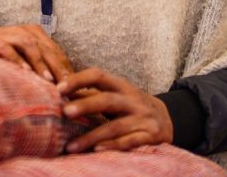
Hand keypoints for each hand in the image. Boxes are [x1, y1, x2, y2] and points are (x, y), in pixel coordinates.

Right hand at [0, 24, 73, 82]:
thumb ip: (41, 69)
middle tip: (68, 85)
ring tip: (48, 80)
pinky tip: (25, 73)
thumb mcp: (25, 60)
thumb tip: (66, 89)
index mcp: (35, 34)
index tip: (77, 86)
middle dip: (58, 67)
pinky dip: (17, 61)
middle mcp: (23, 31)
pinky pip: (8, 50)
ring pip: (29, 45)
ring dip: (40, 63)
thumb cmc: (3, 58)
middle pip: (46, 48)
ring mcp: (8, 35)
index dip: (66, 68)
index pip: (55, 51)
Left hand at [58, 67, 173, 152]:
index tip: (59, 89)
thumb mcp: (114, 95)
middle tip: (65, 112)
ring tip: (71, 146)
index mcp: (121, 85)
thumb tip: (58, 93)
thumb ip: (90, 94)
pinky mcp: (151, 136)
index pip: (98, 76)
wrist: (168, 120)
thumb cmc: (130, 106)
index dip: (79, 79)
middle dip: (86, 106)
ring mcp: (143, 118)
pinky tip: (96, 150)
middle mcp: (133, 100)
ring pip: (115, 126)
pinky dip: (112, 146)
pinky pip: (129, 142)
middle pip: (107, 100)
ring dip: (91, 136)